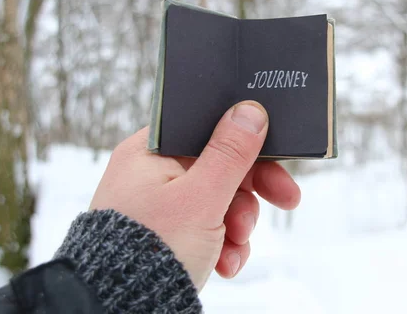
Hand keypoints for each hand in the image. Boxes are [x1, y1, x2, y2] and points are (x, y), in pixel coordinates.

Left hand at [89, 101, 300, 290]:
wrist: (121, 309)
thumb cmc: (150, 249)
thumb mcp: (200, 197)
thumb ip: (230, 153)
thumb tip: (249, 112)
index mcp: (151, 152)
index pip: (207, 131)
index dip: (246, 143)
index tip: (277, 159)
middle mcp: (152, 174)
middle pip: (218, 167)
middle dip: (249, 193)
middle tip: (285, 199)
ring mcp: (159, 205)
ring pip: (218, 200)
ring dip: (237, 224)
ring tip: (234, 246)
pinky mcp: (167, 233)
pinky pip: (206, 227)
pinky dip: (223, 244)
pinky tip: (225, 263)